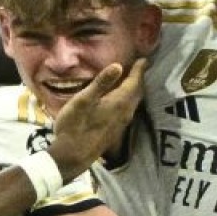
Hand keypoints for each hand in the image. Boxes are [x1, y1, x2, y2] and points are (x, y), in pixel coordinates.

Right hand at [47, 59, 146, 179]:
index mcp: (119, 103)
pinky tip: (119, 100)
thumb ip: (101, 83)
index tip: (144, 59)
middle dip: (138, 79)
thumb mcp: (83, 100)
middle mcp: (125, 113)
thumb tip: (118, 65)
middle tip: (140, 67)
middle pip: (136, 93)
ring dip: (134, 90)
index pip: (134, 83)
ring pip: (132, 102)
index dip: (139, 70)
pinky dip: (127, 100)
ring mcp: (121, 124)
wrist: (72, 156)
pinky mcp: (115, 131)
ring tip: (131, 80)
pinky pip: (127, 110)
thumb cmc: (75, 126)